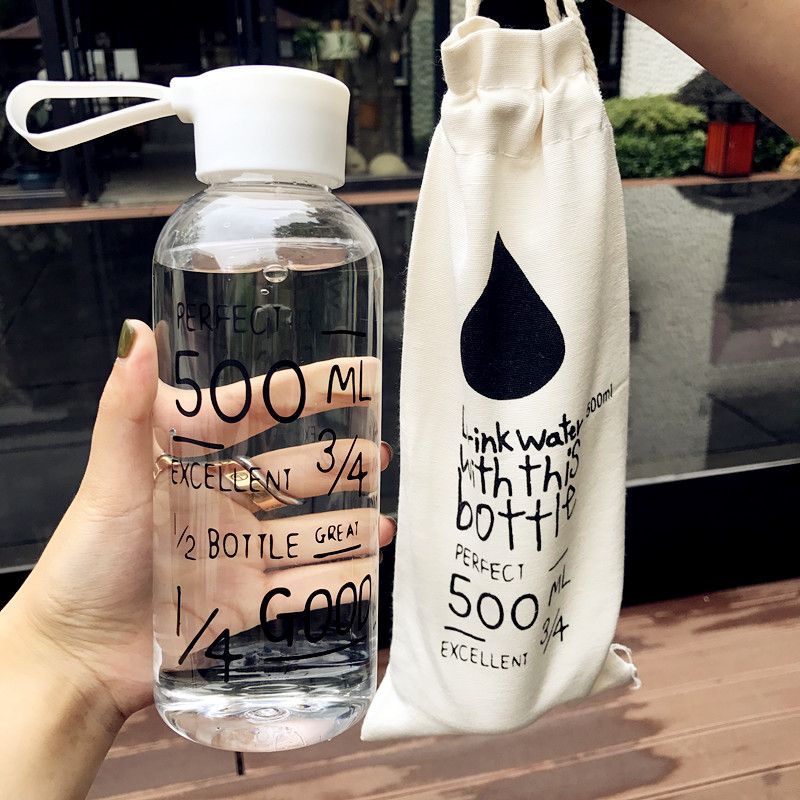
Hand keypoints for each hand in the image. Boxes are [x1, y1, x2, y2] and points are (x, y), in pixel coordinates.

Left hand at [1, 320, 394, 722]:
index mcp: (193, 464)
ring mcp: (236, 552)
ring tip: (384, 521)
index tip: (358, 376)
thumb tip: (137, 333)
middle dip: (340, 463)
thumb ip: (126, 409)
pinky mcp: (245, 600)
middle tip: (380, 456)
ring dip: (347, 524)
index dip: (309, 392)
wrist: (76, 658)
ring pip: (306, 530)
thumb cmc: (86, 560)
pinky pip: (302, 586)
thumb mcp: (112, 479)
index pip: (261, 413)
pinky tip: (368, 572)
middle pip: (294, 474)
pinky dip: (337, 580)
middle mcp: (221, 503)